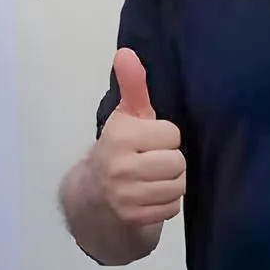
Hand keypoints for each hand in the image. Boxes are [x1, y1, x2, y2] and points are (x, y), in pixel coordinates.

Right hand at [93, 49, 186, 232]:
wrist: (92, 196)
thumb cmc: (118, 149)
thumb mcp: (125, 116)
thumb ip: (132, 85)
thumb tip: (126, 52)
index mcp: (120, 136)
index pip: (172, 134)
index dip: (164, 137)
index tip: (148, 141)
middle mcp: (120, 166)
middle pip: (178, 162)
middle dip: (170, 161)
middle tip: (152, 161)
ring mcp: (126, 195)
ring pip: (178, 186)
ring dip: (170, 183)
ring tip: (153, 178)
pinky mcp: (133, 218)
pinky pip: (171, 208)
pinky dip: (165, 203)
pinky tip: (150, 196)